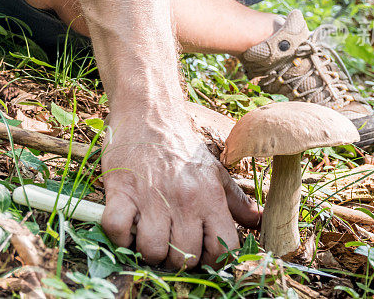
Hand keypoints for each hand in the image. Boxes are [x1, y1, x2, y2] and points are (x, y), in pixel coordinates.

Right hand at [100, 104, 260, 268]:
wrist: (148, 113)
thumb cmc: (182, 146)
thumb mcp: (215, 170)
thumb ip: (235, 200)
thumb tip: (256, 222)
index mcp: (210, 197)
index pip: (222, 249)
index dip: (212, 261)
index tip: (200, 254)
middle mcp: (184, 200)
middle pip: (184, 257)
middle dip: (177, 259)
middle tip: (170, 244)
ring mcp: (151, 197)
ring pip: (152, 250)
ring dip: (147, 250)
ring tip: (147, 236)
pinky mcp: (120, 190)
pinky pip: (117, 230)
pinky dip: (119, 236)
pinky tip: (126, 227)